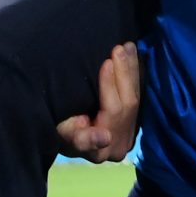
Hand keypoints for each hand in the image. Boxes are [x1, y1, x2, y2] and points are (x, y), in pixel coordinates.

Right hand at [55, 43, 138, 162]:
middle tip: (119, 48)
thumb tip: (106, 138)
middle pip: (127, 103)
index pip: (112, 112)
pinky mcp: (132, 123)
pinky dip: (133, 73)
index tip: (107, 62)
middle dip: (123, 72)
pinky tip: (132, 55)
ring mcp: (128, 135)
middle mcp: (119, 146)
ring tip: (128, 46)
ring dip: (131, 69)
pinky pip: (137, 94)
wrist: (64, 134)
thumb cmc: (58, 129)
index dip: (110, 86)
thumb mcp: (63, 131)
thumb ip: (82, 138)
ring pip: (135, 97)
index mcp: (102, 150)